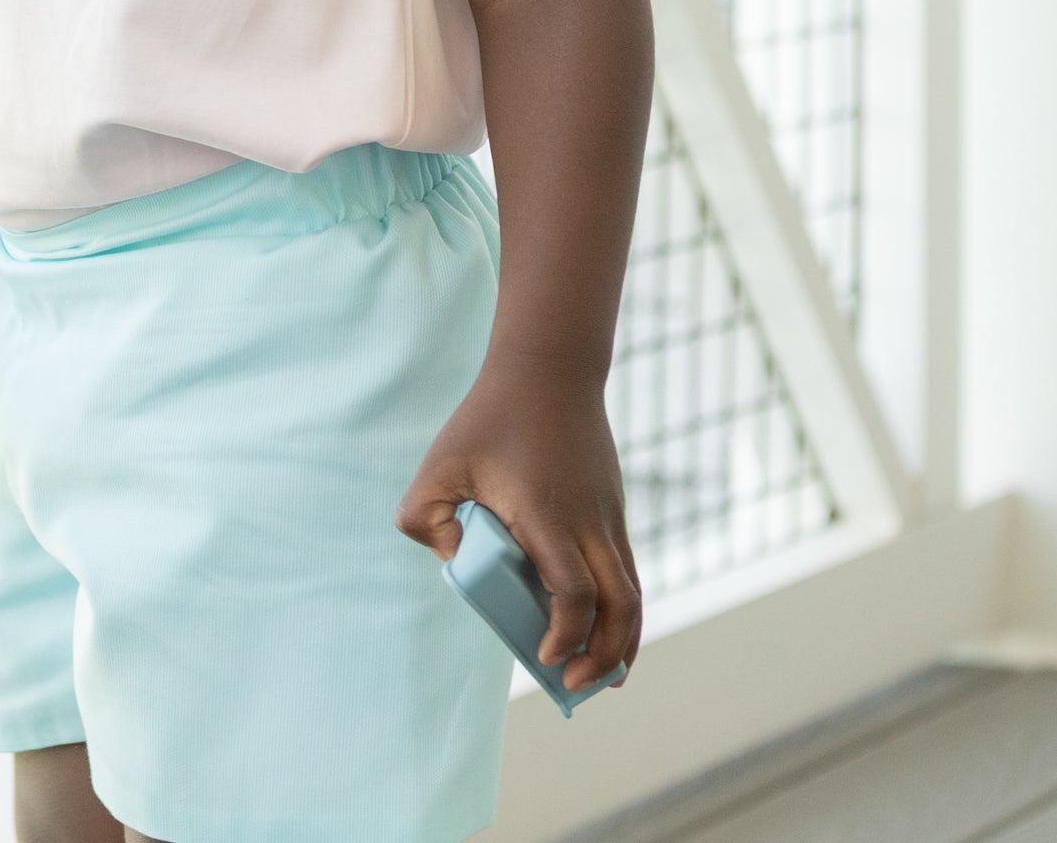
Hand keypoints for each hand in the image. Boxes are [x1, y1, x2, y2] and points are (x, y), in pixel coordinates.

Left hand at [396, 357, 641, 690]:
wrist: (550, 369)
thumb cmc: (490, 416)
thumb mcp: (440, 460)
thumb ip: (423, 515)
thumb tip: (452, 560)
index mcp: (547, 514)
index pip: (572, 591)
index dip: (564, 634)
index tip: (542, 657)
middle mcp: (589, 521)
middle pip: (619, 606)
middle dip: (602, 657)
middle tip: (572, 687)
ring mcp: (608, 516)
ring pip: (633, 593)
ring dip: (622, 641)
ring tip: (602, 678)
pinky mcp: (614, 512)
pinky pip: (629, 572)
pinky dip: (624, 610)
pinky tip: (607, 632)